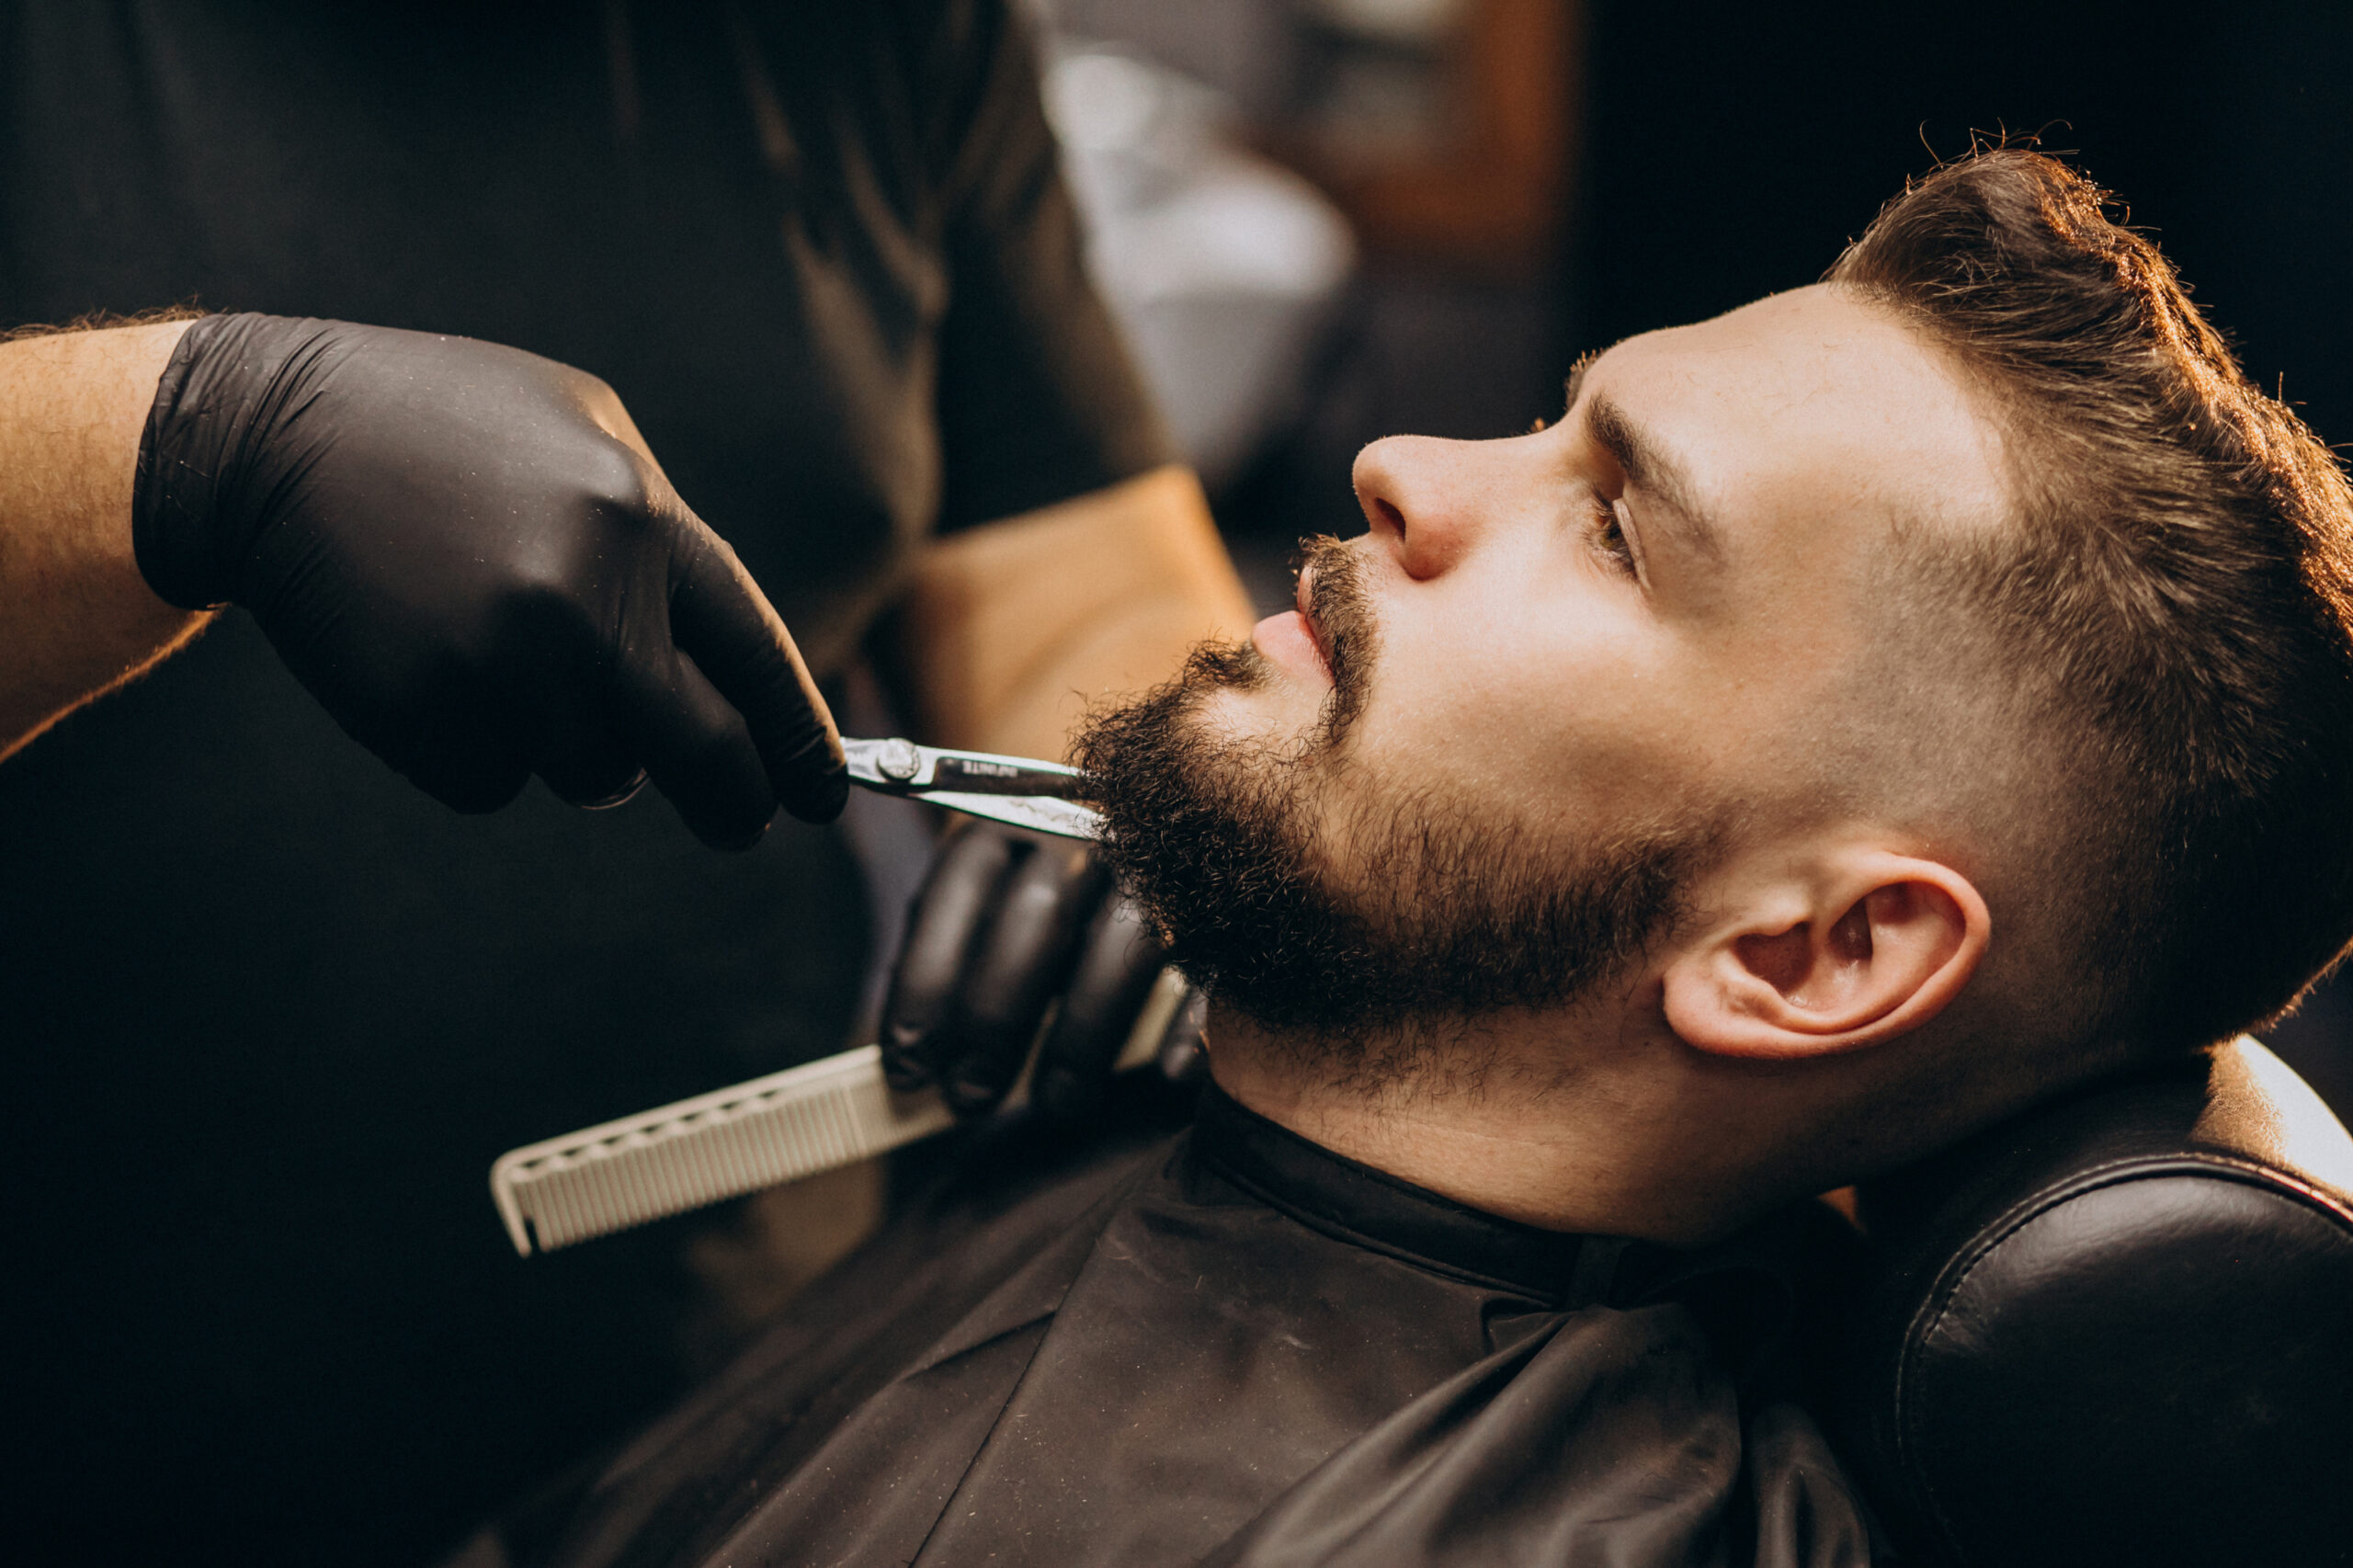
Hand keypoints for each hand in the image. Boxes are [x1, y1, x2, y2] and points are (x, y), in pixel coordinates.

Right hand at [133, 313, 843, 845]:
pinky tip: (437, 664)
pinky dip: (481, 750)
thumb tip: (728, 668)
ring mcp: (505, 665)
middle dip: (734, 803)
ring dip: (572, 744)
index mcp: (639, 519)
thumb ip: (662, 541)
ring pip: (593, 774)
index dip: (798, 740)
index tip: (825, 796)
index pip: (756, 658)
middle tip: (740, 823)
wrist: (274, 440)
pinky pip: (497, 782)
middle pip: (703, 754)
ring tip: (506, 651)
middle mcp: (586, 600)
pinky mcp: (428, 714)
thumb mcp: (582, 429)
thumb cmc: (444, 426)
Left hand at [881, 821, 1201, 1119]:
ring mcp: (1167, 859)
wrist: (1196, 822)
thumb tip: (907, 1065)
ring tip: (1056, 1106)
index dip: (924, 977)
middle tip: (968, 1099)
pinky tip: (1168, 1074)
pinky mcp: (1230, 902)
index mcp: (1019, 815)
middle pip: (1038, 913)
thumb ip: (958, 960)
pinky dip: (1192, 1023)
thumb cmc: (1062, 904)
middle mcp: (1091, 825)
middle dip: (994, 1016)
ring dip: (1082, 1034)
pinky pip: (1215, 963)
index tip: (906, 1063)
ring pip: (1127, 941)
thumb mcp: (998, 903)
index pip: (959, 881)